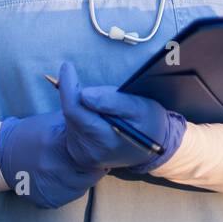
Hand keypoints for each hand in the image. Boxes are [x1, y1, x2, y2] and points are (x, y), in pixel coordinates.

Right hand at [0, 109, 104, 208]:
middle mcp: (51, 166)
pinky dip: (72, 188)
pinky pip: (70, 197)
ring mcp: (48, 185)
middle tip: (92, 161)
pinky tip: (65, 178)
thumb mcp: (54, 120)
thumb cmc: (33, 133)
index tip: (100, 151)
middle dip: (94, 168)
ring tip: (77, 168)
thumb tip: (102, 120)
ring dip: (84, 179)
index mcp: (55, 142)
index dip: (99, 154)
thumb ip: (78, 122)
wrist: (2, 153)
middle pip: (90, 174)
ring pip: (82, 188)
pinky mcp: (45, 199)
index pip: (92, 155)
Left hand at [57, 60, 187, 173]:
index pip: (74, 110)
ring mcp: (83, 155)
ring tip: (103, 107)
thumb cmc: (148, 122)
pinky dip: (81, 116)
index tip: (68, 67)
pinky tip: (96, 116)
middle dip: (79, 95)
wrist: (154, 148)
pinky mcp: (79, 154)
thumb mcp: (139, 107)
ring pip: (70, 119)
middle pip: (71, 113)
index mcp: (105, 140)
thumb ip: (112, 101)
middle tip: (99, 90)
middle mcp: (90, 151)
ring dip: (81, 106)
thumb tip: (84, 94)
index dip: (69, 87)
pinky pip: (72, 127)